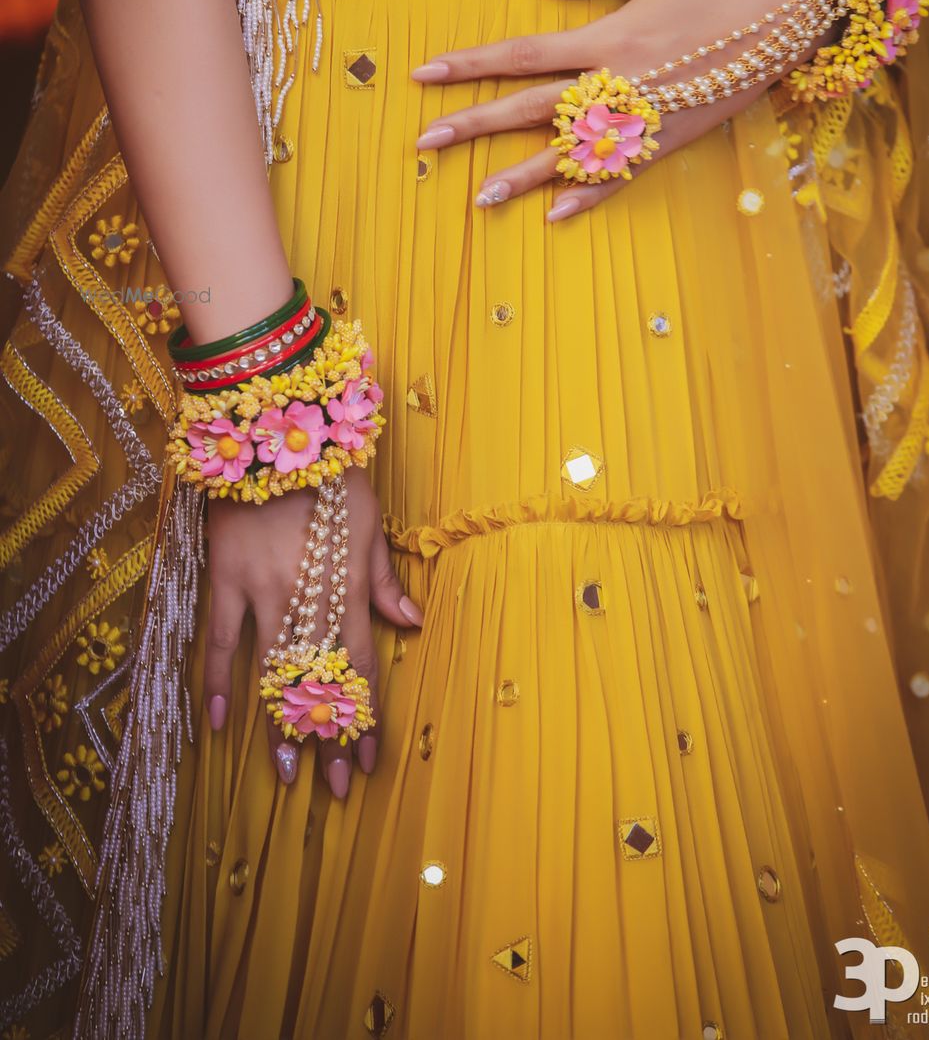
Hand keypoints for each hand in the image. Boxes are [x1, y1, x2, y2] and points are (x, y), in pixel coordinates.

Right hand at [203, 469, 421, 797]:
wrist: (274, 433)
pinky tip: (221, 723)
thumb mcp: (370, 520)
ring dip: (282, 726)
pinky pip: (222, 639)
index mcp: (350, 584)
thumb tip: (414, 622)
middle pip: (321, 681)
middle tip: (333, 789)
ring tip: (289, 774)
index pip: (361, 665)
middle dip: (329, 738)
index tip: (368, 760)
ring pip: (276, 672)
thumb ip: (384, 577)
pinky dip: (220, 681)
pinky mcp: (226, 579)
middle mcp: (311, 597)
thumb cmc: (330, 475)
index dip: (365, 717)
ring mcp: (265, 591)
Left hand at [411, 0, 816, 219]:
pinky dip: (589, 196)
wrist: (799, 15)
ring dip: (521, 176)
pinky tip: (554, 214)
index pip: (523, 54)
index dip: (472, 64)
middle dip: (475, 125)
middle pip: (532, 111)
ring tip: (479, 196)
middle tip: (425, 144)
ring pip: (571, 154)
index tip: (425, 74)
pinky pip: (623, 176)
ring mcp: (647, 121)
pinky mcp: (673, 141)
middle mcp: (621, 87)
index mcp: (611, 38)